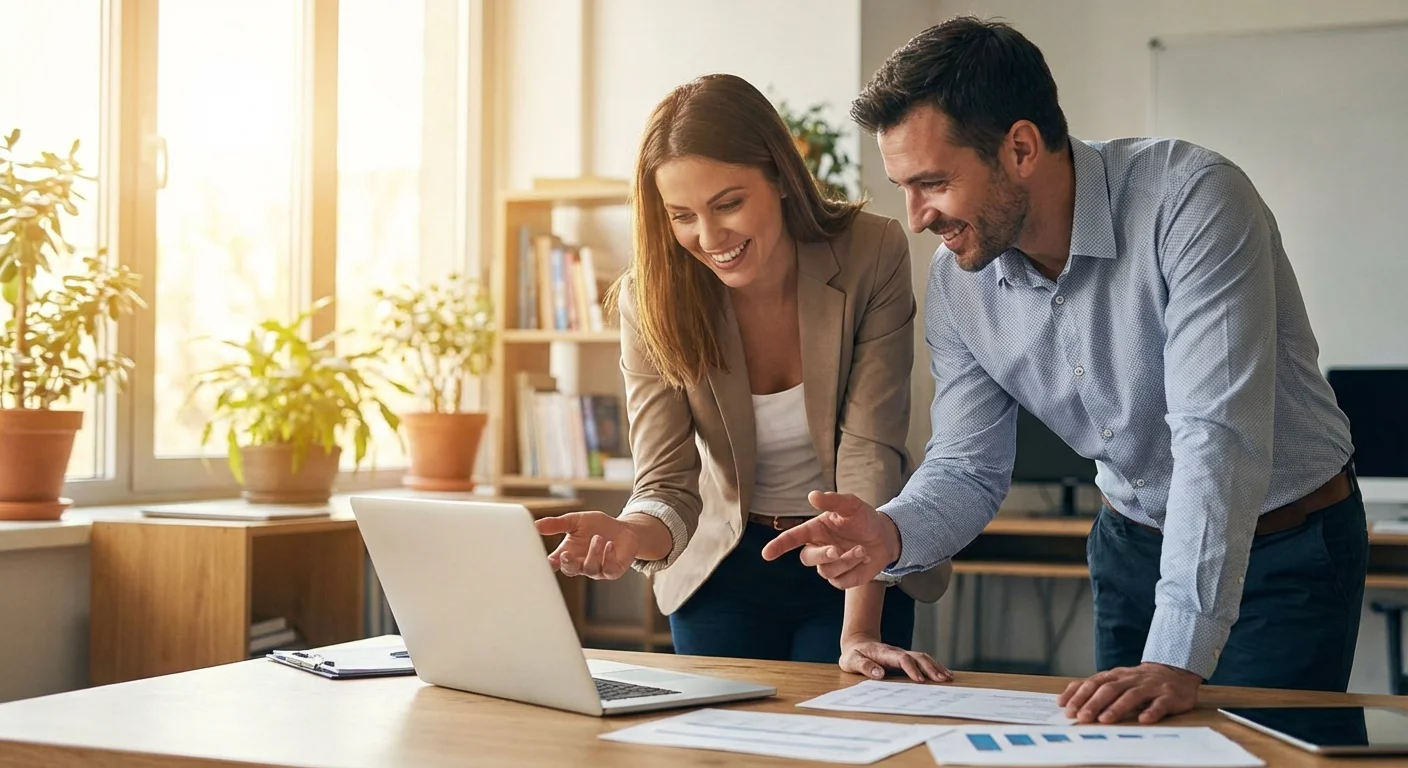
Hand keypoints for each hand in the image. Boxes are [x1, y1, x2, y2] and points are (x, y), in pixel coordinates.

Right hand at [534, 511, 638, 579]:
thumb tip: (535, 524)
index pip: (554, 563)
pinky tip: (609, 545)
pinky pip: (608, 569)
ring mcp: (597, 570)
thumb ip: (557, 524)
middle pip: (570, 570)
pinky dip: (608, 557)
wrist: (623, 529)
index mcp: (568, 554)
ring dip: (593, 553)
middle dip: (567, 563)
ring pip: (590, 568)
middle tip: (566, 554)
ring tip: (598, 538)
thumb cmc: (597, 526)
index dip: (548, 564)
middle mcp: (581, 564)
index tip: (544, 560)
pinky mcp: (613, 571)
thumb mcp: (575, 521)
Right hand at [760, 491, 899, 588]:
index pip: (792, 538)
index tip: (766, 554)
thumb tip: (812, 496)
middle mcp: (818, 549)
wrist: (884, 536)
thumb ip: (833, 501)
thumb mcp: (851, 505)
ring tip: (862, 550)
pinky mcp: (842, 579)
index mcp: (814, 530)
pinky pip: (842, 582)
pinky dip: (855, 569)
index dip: (778, 546)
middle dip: (821, 555)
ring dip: (846, 561)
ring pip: (826, 571)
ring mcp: (829, 566)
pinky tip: (865, 558)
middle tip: (837, 550)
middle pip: (807, 558)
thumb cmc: (863, 518)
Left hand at [840, 635, 952, 682]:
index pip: (901, 659)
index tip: (920, 680)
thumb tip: (879, 674)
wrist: (857, 643)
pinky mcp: (905, 658)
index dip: (911, 668)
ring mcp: (902, 654)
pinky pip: (923, 660)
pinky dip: (934, 665)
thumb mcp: (852, 661)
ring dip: (936, 666)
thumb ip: (864, 666)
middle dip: (930, 668)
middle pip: (917, 656)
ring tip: (948, 677)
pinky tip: (943, 673)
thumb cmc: (854, 655)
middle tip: (942, 680)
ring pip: (923, 657)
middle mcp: (896, 652)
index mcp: (884, 653)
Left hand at [1057, 663, 1200, 723]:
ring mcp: (1150, 686)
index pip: (1093, 683)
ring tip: (1105, 719)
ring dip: (1117, 707)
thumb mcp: (1115, 680)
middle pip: (1109, 689)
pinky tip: (1143, 719)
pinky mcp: (1168, 696)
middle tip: (1081, 717)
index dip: (1079, 695)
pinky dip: (1151, 711)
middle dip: (1093, 703)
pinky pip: (1159, 704)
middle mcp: (1130, 679)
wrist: (1175, 671)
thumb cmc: (1139, 681)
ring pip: (1131, 695)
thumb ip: (1093, 688)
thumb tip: (1065, 700)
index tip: (1066, 707)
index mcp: (1116, 676)